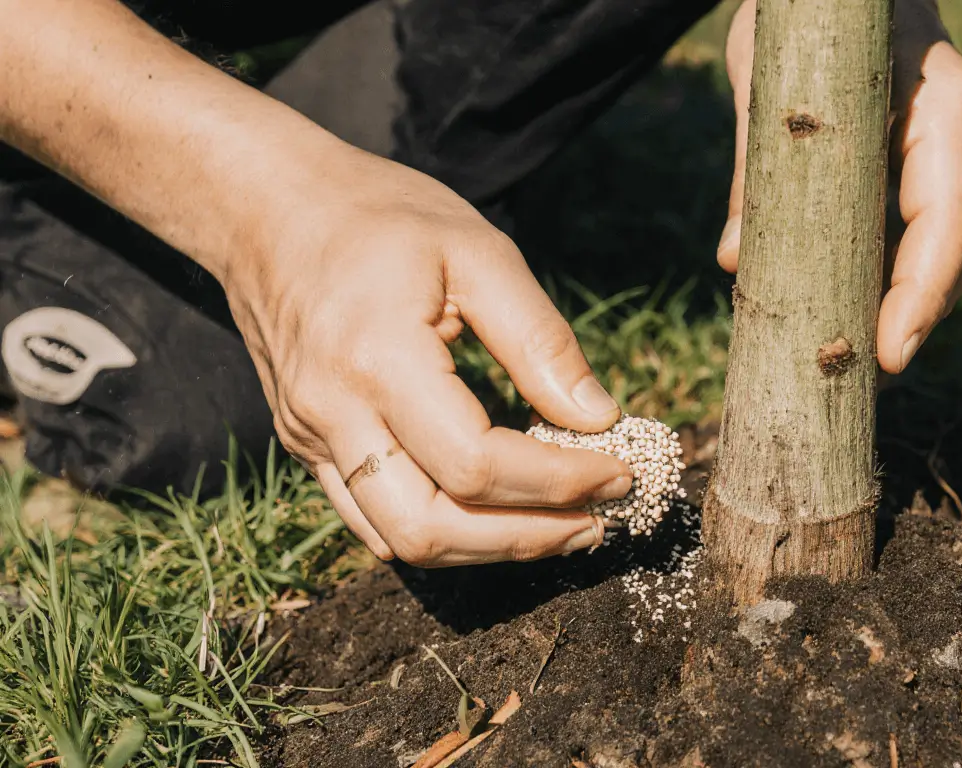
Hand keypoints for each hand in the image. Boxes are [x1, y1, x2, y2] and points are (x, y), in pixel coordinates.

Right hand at [223, 150, 632, 565]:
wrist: (266, 208)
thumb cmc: (380, 217)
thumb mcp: (478, 252)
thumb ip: (540, 340)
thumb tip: (599, 418)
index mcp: (377, 360)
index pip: (477, 464)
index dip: (559, 482)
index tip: (620, 472)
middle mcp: (333, 414)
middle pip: (431, 528)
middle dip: (527, 537)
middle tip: (599, 519)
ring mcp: (311, 438)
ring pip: (400, 541)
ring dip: (488, 549)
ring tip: (561, 527)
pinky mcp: (306, 446)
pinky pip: (372, 522)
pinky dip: (442, 534)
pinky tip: (497, 515)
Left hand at [717, 0, 961, 372]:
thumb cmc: (808, 13)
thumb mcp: (769, 72)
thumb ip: (755, 163)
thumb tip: (733, 260)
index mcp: (945, 104)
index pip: (947, 217)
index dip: (921, 295)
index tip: (888, 355)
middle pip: (950, 252)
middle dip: (905, 323)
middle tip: (853, 389)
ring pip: (939, 256)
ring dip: (894, 312)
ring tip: (844, 374)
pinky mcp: (939, 171)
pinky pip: (920, 240)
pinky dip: (885, 284)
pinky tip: (846, 325)